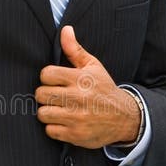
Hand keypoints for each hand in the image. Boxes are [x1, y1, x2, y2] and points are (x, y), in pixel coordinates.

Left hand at [35, 26, 140, 148]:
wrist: (124, 117)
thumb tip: (65, 30)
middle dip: (46, 95)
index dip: (48, 78)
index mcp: (80, 79)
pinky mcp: (76, 135)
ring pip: (43, 113)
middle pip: (41, 94)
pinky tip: (64, 122)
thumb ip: (75, 49)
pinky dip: (54, 128)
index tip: (55, 81)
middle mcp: (77, 98)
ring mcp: (76, 118)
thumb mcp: (93, 66)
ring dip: (48, 112)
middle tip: (56, 96)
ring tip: (58, 109)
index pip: (46, 74)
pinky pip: (50, 130)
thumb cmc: (104, 89)